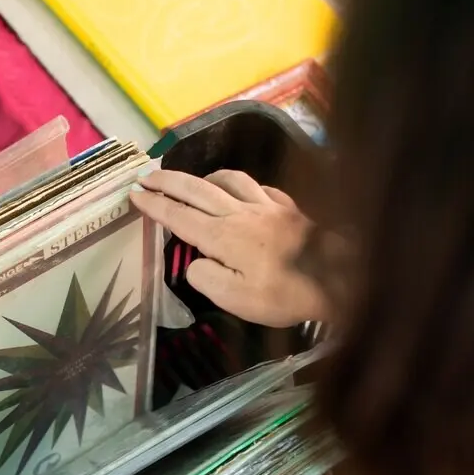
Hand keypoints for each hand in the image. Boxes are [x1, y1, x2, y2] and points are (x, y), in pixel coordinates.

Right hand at [130, 169, 329, 326]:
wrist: (338, 276)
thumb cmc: (284, 293)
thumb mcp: (236, 299)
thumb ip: (206, 278)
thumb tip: (194, 262)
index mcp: (222, 236)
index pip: (179, 216)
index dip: (154, 205)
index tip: (134, 194)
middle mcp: (239, 213)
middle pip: (196, 189)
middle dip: (168, 181)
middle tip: (146, 175)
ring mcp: (265, 206)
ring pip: (228, 179)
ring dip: (204, 177)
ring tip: (193, 180)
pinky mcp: (288, 207)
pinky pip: (258, 186)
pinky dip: (242, 184)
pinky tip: (243, 190)